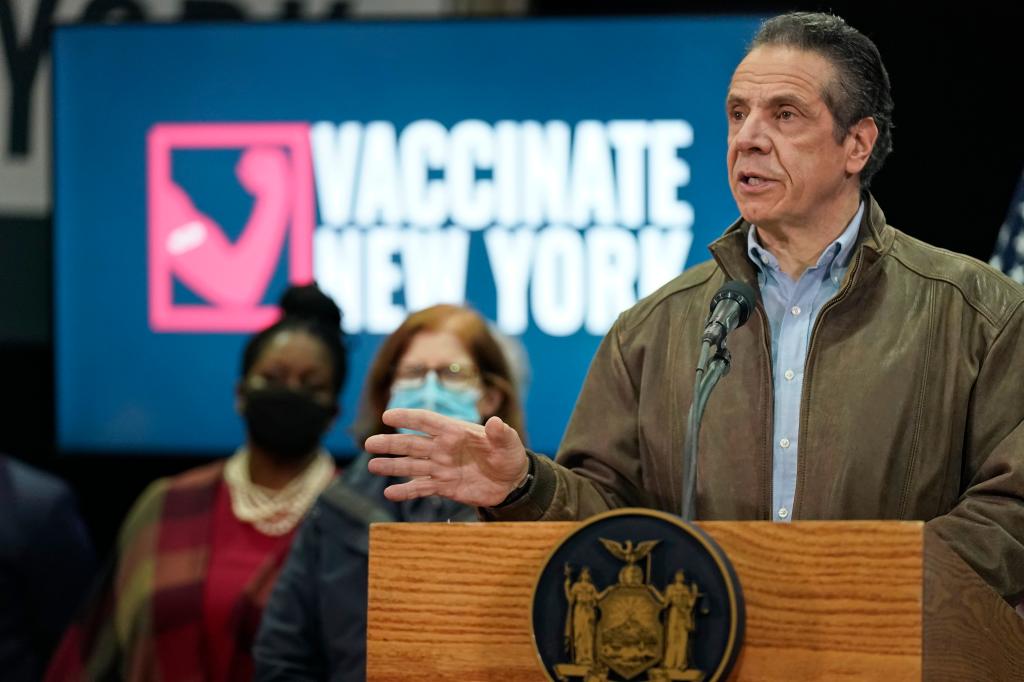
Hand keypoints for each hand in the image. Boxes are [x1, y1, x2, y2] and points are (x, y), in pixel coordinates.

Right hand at [365, 409, 529, 507]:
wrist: (512, 483)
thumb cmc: (510, 457)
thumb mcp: (509, 444)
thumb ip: (501, 434)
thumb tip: (497, 422)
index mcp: (455, 432)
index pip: (427, 421)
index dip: (408, 417)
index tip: (388, 415)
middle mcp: (443, 448)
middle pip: (412, 443)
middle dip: (391, 443)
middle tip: (369, 443)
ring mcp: (441, 467)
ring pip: (411, 465)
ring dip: (392, 466)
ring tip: (372, 466)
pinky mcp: (443, 486)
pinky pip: (421, 488)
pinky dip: (406, 491)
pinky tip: (390, 493)